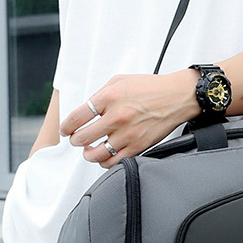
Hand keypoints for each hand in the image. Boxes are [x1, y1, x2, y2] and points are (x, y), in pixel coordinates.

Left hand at [59, 70, 199, 165]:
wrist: (177, 96)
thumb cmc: (152, 88)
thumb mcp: (120, 81)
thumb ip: (100, 94)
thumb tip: (85, 110)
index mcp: (109, 98)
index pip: (76, 117)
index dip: (66, 126)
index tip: (65, 130)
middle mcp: (116, 117)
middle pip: (82, 138)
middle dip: (75, 140)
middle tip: (77, 139)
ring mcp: (127, 134)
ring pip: (95, 154)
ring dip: (88, 153)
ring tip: (89, 149)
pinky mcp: (137, 146)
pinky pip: (113, 162)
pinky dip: (105, 162)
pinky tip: (105, 155)